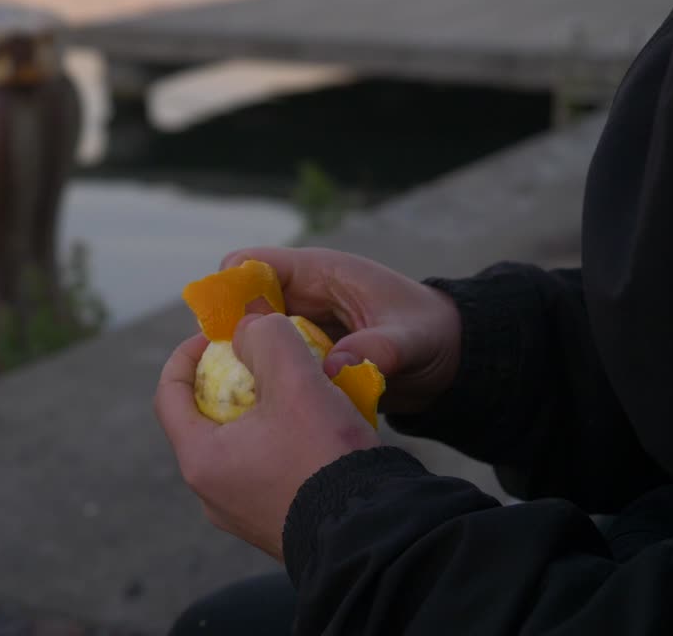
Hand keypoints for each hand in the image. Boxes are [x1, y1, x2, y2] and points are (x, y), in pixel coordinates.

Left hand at [155, 313, 380, 559]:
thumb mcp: (296, 379)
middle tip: (265, 359)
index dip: (187, 354)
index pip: (169, 394)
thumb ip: (265, 338)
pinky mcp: (272, 524)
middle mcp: (211, 493)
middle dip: (231, 380)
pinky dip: (279, 441)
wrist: (369, 532)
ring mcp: (241, 513)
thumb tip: (248, 329)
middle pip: (205, 419)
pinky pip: (264, 470)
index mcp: (200, 459)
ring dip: (260, 411)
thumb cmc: (324, 456)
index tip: (219, 335)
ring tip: (297, 390)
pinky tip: (315, 427)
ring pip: (239, 445)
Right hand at [222, 247, 460, 414]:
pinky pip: (270, 364)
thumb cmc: (434, 335)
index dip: (229, 290)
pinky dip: (262, 381)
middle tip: (222, 374)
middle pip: (240, 305)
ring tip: (239, 396)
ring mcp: (301, 327)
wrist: (450, 360)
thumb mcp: (412, 341)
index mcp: (320, 272)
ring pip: (250, 338)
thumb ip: (378, 350)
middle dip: (228, 336)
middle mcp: (302, 296)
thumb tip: (335, 367)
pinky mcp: (306, 356)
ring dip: (242, 362)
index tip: (226, 332)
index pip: (252, 264)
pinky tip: (261, 409)